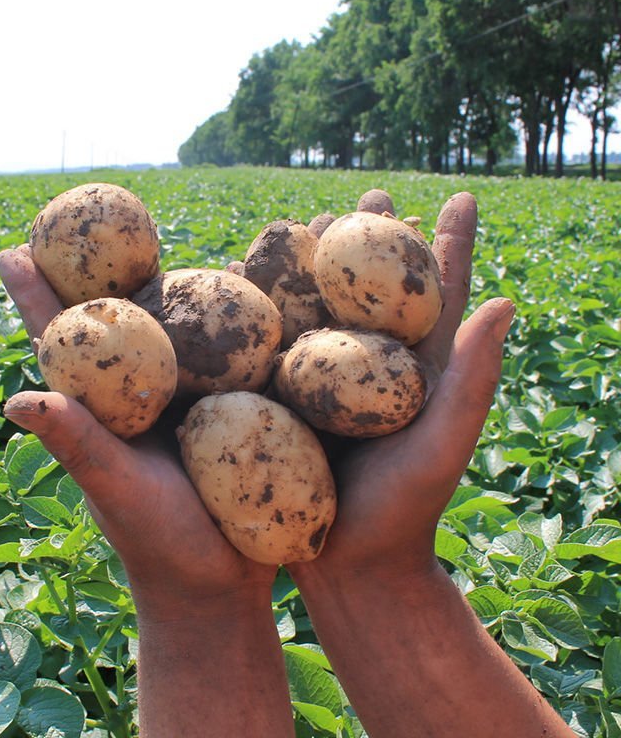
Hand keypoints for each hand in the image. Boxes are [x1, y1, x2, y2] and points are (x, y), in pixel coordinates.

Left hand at [0, 245, 277, 613]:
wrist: (226, 582)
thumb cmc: (161, 543)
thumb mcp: (115, 489)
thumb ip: (75, 443)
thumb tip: (11, 398)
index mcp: (104, 407)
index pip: (62, 342)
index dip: (36, 295)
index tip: (11, 249)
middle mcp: (144, 393)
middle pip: (121, 318)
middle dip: (105, 265)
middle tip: (90, 213)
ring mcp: (192, 395)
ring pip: (183, 324)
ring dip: (177, 277)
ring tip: (166, 226)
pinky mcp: (238, 403)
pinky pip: (237, 348)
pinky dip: (239, 312)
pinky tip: (248, 272)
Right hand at [290, 192, 514, 581]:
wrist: (351, 562)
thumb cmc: (406, 508)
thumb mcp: (445, 442)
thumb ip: (474, 377)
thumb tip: (507, 301)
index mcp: (420, 370)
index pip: (441, 295)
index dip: (451, 245)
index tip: (461, 197)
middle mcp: (374, 367)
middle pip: (377, 289)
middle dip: (376, 240)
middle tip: (370, 193)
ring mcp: (329, 381)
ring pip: (322, 306)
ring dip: (318, 263)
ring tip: (310, 220)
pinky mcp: (289, 398)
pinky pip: (276, 343)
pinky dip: (267, 308)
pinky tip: (248, 277)